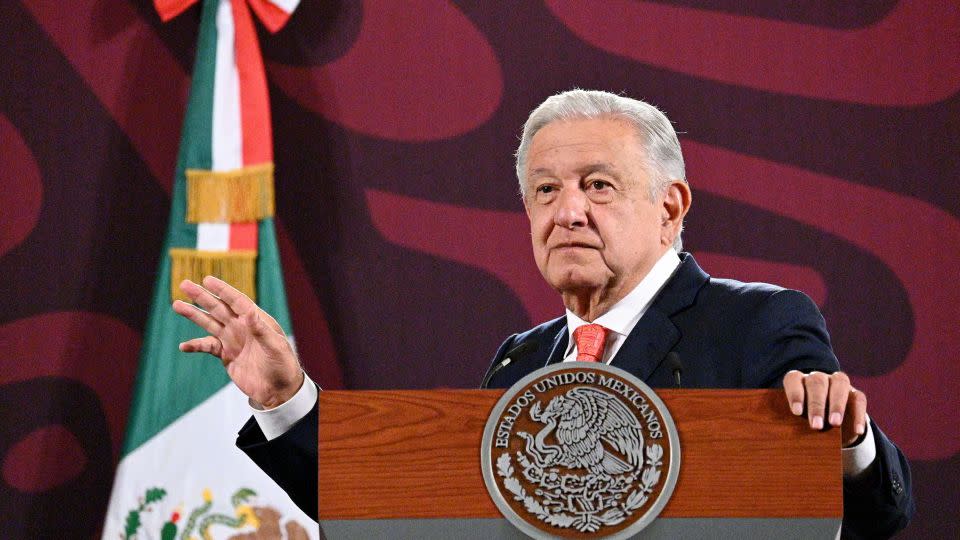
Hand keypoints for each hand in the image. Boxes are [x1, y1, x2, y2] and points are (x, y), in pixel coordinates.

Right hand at [172, 276, 302, 408]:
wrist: (278, 390)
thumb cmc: (283, 365)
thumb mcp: (275, 346)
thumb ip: (262, 330)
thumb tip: (249, 311)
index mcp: (256, 320)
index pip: (237, 301)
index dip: (222, 290)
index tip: (207, 280)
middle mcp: (242, 326)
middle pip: (218, 308)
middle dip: (201, 296)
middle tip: (184, 284)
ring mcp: (233, 339)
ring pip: (209, 323)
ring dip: (193, 314)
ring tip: (176, 304)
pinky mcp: (226, 355)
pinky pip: (207, 347)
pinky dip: (195, 345)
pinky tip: (184, 346)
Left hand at [783, 370, 866, 446]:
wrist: (830, 429)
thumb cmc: (805, 423)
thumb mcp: (797, 423)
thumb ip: (792, 423)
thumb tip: (788, 436)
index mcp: (798, 381)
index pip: (793, 380)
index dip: (794, 394)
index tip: (797, 412)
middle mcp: (818, 378)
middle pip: (817, 383)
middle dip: (816, 405)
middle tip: (816, 426)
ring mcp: (837, 383)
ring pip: (839, 384)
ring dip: (837, 405)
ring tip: (834, 424)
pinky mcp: (855, 393)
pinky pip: (859, 400)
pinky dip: (858, 415)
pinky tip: (857, 430)